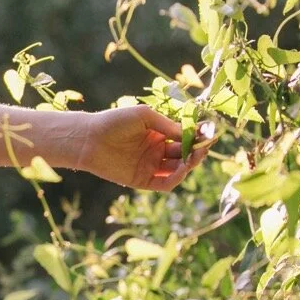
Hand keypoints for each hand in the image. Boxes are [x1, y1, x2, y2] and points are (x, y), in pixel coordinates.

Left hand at [77, 105, 212, 190]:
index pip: (184, 137)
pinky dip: (176, 179)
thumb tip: (190, 135)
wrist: (88, 138)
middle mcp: (156, 151)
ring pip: (177, 170)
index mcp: (157, 134)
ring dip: (189, 165)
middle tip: (205, 147)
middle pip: (184, 154)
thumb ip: (167, 126)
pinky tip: (182, 170)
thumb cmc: (114, 121)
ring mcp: (150, 166)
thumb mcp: (144, 116)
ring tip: (194, 156)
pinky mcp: (142, 180)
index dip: (197, 137)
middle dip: (196, 151)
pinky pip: (165, 183)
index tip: (210, 133)